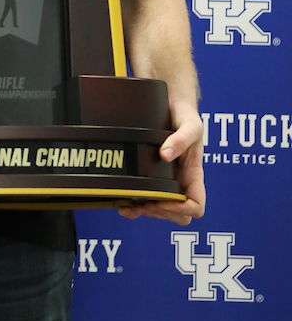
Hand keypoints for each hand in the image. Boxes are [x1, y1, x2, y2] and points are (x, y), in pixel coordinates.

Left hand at [118, 99, 205, 224]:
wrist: (172, 106)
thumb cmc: (186, 116)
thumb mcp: (190, 125)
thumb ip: (180, 139)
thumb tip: (165, 155)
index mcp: (194, 175)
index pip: (196, 206)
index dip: (181, 208)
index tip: (165, 198)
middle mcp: (181, 182)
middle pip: (178, 215)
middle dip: (163, 212)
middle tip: (146, 201)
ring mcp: (166, 182)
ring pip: (161, 212)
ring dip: (148, 212)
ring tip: (131, 205)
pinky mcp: (151, 178)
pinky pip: (145, 202)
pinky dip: (135, 209)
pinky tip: (124, 205)